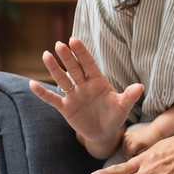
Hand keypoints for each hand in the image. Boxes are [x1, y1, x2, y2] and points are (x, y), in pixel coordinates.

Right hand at [29, 37, 143, 158]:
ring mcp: (73, 96)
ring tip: (46, 55)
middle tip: (60, 44)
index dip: (81, 53)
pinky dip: (43, 93)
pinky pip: (52, 99)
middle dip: (67, 57)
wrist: (105, 133)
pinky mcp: (66, 108)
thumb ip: (129, 96)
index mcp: (98, 82)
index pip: (88, 64)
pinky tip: (32, 84)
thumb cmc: (115, 116)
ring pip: (62, 80)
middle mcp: (84, 86)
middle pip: (74, 69)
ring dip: (54, 68)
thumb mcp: (123, 107)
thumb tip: (140, 87)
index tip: (74, 40)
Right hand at [121, 124, 165, 157]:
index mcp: (135, 142)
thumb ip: (139, 155)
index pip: (128, 153)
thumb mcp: (147, 150)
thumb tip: (133, 158)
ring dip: (125, 149)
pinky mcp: (131, 131)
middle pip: (125, 149)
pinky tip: (128, 145)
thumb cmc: (153, 141)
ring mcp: (130, 133)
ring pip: (123, 143)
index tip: (132, 161)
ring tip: (130, 152)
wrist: (156, 131)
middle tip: (132, 157)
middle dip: (127, 154)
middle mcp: (131, 137)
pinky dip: (124, 142)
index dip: (129, 158)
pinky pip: (124, 137)